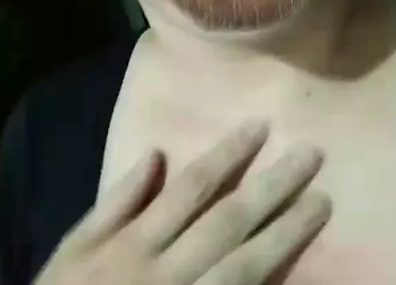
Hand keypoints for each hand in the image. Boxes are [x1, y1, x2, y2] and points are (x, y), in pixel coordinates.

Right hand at [34, 120, 329, 284]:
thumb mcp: (74, 249)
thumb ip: (116, 202)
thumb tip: (156, 153)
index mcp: (136, 243)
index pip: (194, 187)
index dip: (231, 154)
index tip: (263, 126)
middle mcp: (169, 271)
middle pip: (230, 221)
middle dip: (274, 186)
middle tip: (314, 155)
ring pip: (247, 266)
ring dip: (288, 233)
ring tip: (322, 204)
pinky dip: (274, 284)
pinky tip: (304, 266)